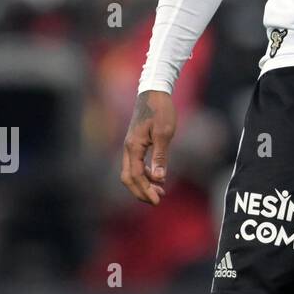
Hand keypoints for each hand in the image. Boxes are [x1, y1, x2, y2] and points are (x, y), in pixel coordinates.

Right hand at [121, 89, 176, 205]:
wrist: (154, 92)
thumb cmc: (161, 110)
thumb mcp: (165, 133)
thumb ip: (160, 156)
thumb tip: (159, 178)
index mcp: (133, 147)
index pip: (136, 176)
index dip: (145, 190)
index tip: (157, 200)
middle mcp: (128, 148)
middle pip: (129, 178)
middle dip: (141, 191)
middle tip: (157, 201)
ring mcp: (130, 146)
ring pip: (131, 172)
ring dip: (143, 184)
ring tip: (160, 191)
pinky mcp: (135, 143)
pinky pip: (136, 164)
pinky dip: (145, 174)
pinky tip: (158, 177)